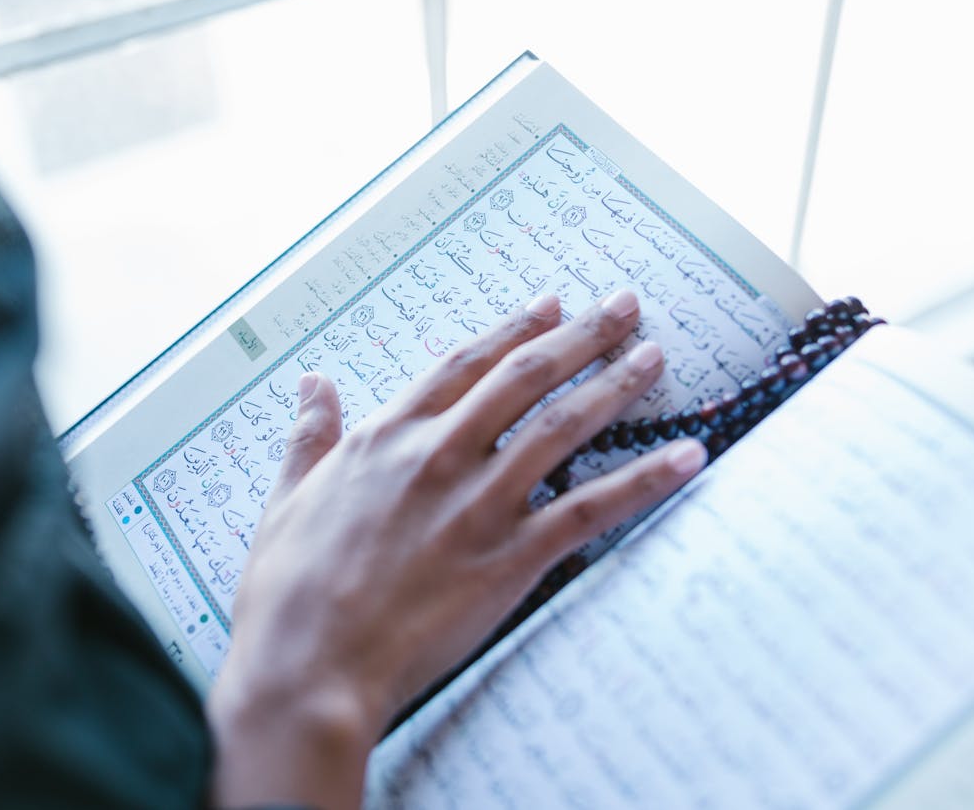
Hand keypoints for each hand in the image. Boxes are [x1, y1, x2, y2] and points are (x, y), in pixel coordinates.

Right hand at [206, 290, 706, 808]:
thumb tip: (312, 385)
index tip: (550, 304)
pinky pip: (591, 507)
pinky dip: (644, 479)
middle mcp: (439, 454)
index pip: (463, 363)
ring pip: (563, 426)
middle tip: (626, 305)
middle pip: (525, 376)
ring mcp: (479, 503)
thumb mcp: (287, 499)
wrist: (307, 669)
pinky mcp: (510, 557)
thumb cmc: (288, 593)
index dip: (513, 328)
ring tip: (655, 356)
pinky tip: (686, 456)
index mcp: (386, 437)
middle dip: (582, 334)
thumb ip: (309, 436)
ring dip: (617, 385)